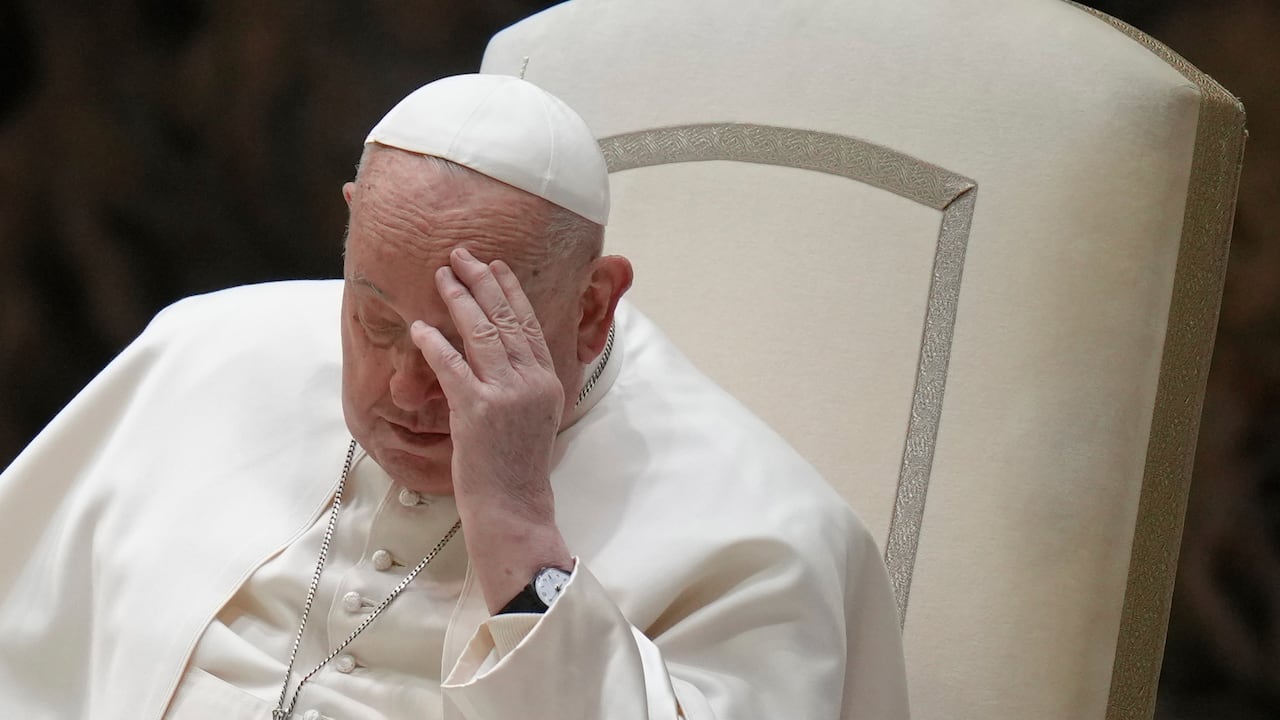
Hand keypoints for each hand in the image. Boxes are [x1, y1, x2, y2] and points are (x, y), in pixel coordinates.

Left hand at [410, 246, 571, 610]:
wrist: (514, 509)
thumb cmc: (516, 470)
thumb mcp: (534, 419)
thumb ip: (523, 385)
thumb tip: (501, 356)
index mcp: (547, 382)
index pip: (530, 324)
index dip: (510, 291)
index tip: (496, 266)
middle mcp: (531, 382)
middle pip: (507, 318)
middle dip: (483, 281)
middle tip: (463, 255)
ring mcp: (506, 395)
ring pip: (483, 333)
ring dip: (460, 300)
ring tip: (443, 276)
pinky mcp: (477, 411)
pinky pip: (452, 366)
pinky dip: (434, 343)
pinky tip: (420, 326)